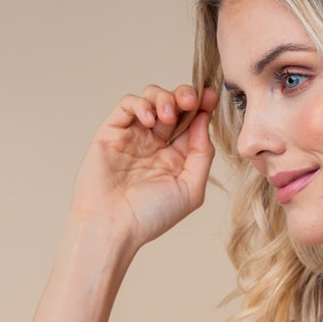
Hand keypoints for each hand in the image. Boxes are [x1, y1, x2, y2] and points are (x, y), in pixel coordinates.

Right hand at [68, 83, 220, 248]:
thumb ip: (202, 155)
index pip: (192, 123)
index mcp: (176, 157)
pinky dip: (140, 104)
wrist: (113, 226)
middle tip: (191, 99)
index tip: (211, 96)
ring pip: (151, 98)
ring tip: (168, 115)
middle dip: (185, 96)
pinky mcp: (112, 131)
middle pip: (174, 105)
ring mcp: (134, 136)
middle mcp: (156, 144)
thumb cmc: (151, 216)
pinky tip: (150, 121)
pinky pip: (127, 105)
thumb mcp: (191, 189)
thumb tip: (204, 120)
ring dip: (164, 98)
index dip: (202, 106)